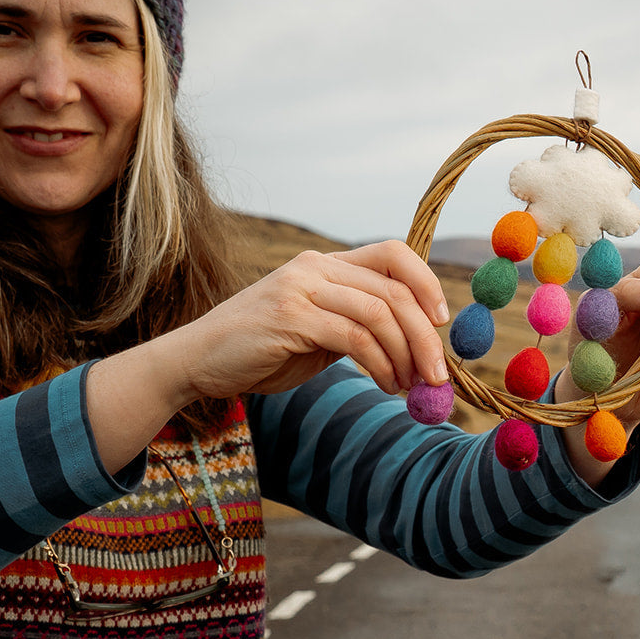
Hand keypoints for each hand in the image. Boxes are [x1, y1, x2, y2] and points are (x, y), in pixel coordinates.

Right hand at [176, 240, 450, 400]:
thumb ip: (353, 323)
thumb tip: (413, 342)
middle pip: (393, 288)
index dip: (425, 282)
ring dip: (406, 355)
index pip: (391, 252)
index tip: (440, 320)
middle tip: (438, 374)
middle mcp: (314, 268)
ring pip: (379, 313)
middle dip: (425, 335)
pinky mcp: (290, 317)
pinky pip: (355, 337)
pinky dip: (380, 364)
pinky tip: (385, 384)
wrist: (199, 361)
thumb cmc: (259, 350)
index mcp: (322, 264)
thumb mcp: (313, 330)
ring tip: (409, 386)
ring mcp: (301, 289)